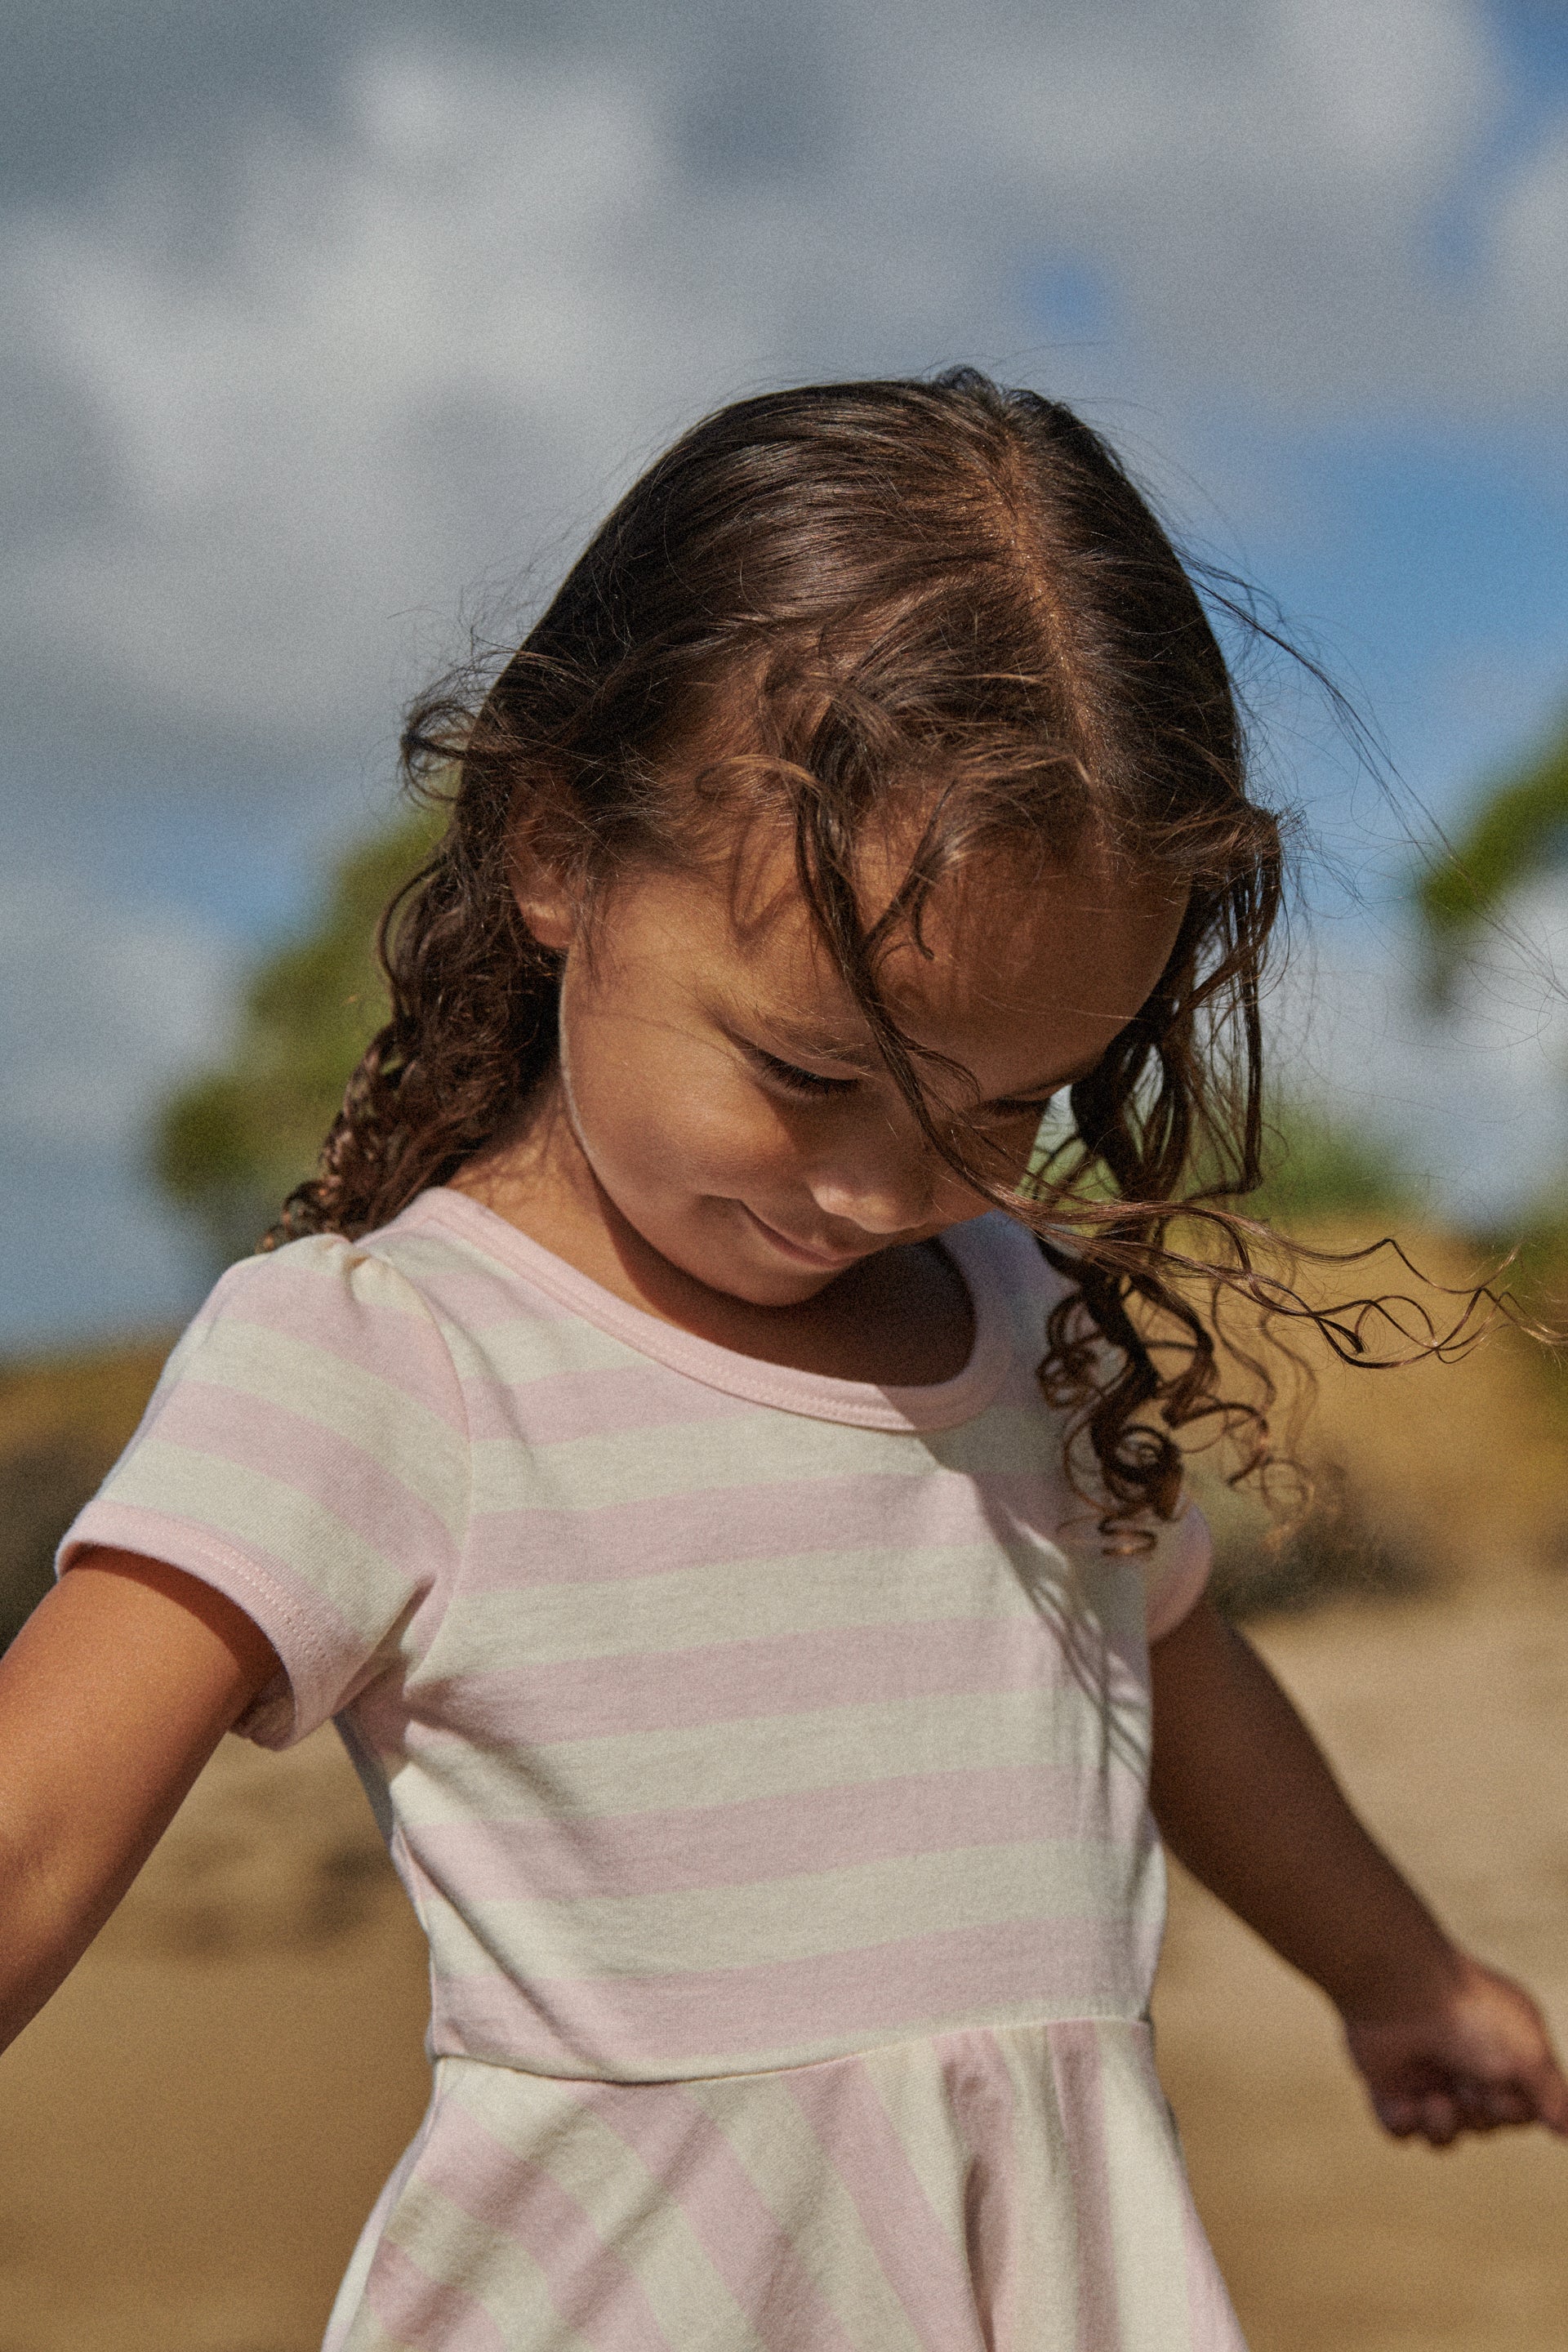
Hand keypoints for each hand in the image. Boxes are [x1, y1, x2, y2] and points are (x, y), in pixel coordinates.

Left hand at [1343, 1954, 1567, 2147]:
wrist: (1399, 1991)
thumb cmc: (1471, 2016)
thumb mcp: (1530, 2054)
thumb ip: (1555, 2096)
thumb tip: (1564, 2131)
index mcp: (1502, 2049)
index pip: (1521, 2107)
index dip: (1515, 2111)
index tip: (1503, 2091)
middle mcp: (1465, 2061)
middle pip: (1486, 2123)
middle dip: (1481, 2116)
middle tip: (1467, 2086)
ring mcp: (1424, 2073)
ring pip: (1445, 2135)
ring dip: (1444, 2126)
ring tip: (1434, 2100)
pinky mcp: (1387, 2083)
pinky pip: (1400, 2130)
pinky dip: (1405, 2123)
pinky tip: (1406, 2102)